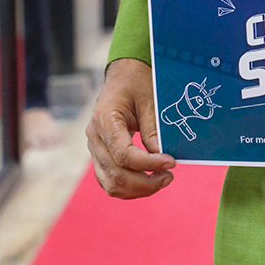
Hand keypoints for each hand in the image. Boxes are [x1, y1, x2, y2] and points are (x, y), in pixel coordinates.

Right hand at [86, 57, 175, 198]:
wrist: (124, 76)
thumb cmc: (137, 83)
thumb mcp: (150, 100)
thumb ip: (153, 129)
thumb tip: (161, 156)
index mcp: (104, 119)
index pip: (123, 154)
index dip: (148, 163)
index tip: (171, 162)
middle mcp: (94, 136)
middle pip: (116, 174)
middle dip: (145, 183)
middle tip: (169, 176)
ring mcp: (94, 148)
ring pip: (110, 183)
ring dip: (138, 189)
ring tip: (161, 180)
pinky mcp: (99, 155)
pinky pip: (109, 180)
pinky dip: (129, 187)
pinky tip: (149, 181)